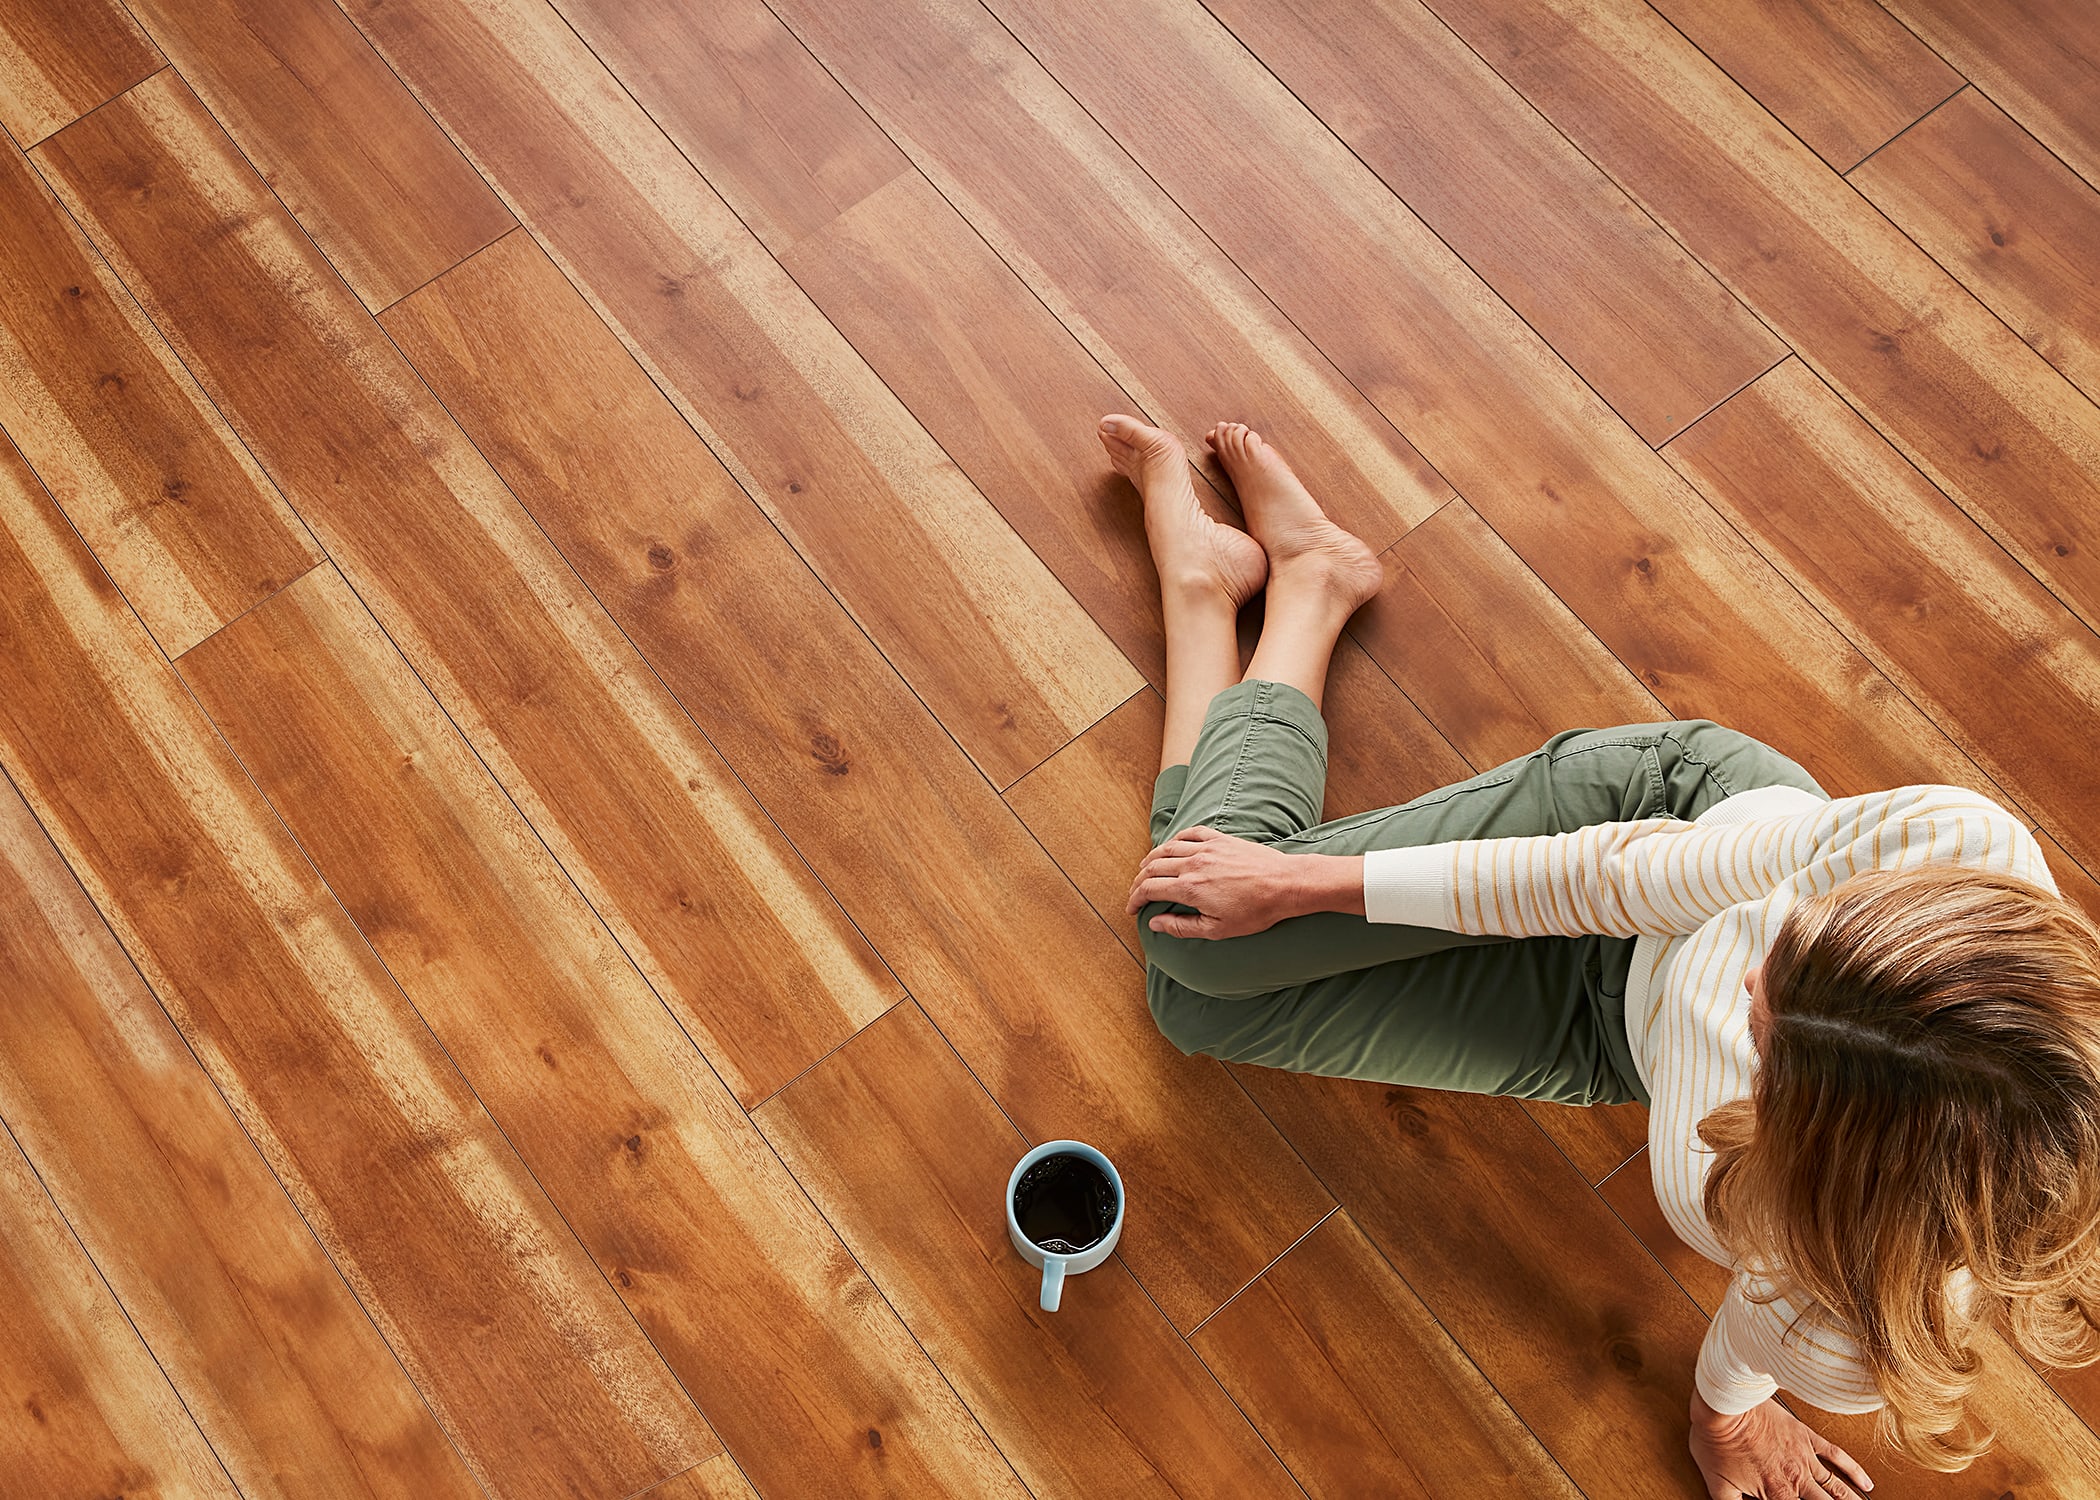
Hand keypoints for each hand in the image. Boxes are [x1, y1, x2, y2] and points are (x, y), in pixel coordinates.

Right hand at [1124, 825, 1324, 938]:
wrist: (1285, 884)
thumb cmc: (1256, 911)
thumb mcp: (1217, 929)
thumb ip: (1182, 926)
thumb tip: (1155, 923)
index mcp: (1190, 888)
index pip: (1149, 889)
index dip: (1135, 898)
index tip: (1132, 908)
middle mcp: (1193, 864)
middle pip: (1153, 867)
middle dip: (1138, 881)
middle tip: (1136, 892)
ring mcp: (1207, 848)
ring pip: (1167, 848)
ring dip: (1151, 858)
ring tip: (1145, 867)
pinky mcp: (1221, 839)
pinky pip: (1190, 833)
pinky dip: (1176, 839)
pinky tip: (1173, 845)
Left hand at [1689, 1393, 1872, 1499]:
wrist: (1724, 1406)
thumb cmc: (1717, 1442)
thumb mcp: (1717, 1484)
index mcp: (1776, 1493)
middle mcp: (1795, 1478)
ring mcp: (1803, 1457)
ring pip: (1836, 1487)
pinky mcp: (1805, 1437)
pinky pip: (1836, 1456)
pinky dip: (1854, 1470)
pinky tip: (1866, 1482)